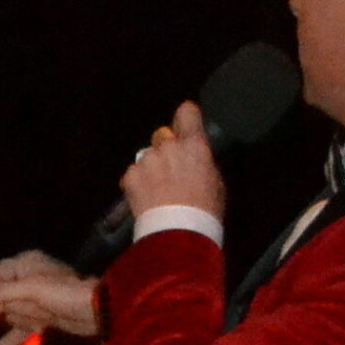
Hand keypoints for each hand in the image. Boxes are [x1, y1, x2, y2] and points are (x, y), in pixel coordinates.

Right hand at [0, 250, 99, 344]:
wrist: (96, 310)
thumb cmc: (63, 293)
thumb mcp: (31, 289)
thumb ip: (1, 292)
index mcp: (24, 264)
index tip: (0, 302)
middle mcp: (26, 278)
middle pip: (1, 296)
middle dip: (9, 308)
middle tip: (30, 309)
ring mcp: (34, 300)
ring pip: (11, 313)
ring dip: (21, 320)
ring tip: (41, 320)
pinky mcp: (41, 317)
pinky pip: (20, 327)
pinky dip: (12, 338)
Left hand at [120, 101, 223, 225]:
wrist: (177, 232)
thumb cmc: (205, 208)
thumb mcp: (215, 181)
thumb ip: (202, 160)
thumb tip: (194, 156)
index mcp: (193, 144)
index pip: (186, 112)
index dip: (186, 118)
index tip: (185, 126)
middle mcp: (167, 146)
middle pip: (162, 135)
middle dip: (166, 148)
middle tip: (171, 170)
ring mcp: (145, 160)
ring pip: (147, 156)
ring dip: (151, 167)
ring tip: (158, 189)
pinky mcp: (129, 175)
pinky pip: (134, 172)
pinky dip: (138, 182)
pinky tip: (146, 198)